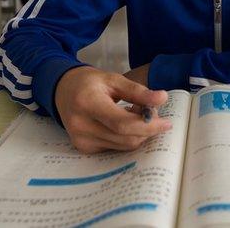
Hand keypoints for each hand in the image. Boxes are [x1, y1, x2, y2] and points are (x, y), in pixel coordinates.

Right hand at [55, 66, 170, 153]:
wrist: (62, 91)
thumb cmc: (89, 83)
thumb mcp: (113, 79)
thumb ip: (138, 91)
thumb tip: (162, 98)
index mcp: (88, 103)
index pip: (122, 123)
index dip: (148, 125)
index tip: (167, 123)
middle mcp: (81, 125)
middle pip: (126, 138)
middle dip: (147, 128)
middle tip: (152, 111)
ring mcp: (81, 140)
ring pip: (124, 146)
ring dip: (138, 133)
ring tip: (135, 113)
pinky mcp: (84, 148)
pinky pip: (116, 147)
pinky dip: (126, 137)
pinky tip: (122, 121)